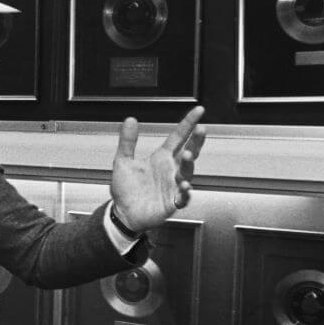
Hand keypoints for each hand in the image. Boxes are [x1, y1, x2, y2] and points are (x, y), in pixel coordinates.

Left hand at [110, 106, 205, 232]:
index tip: (199, 111)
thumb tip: (129, 119)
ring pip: (187, 173)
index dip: (188, 124)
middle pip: (189, 153)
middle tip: (201, 129)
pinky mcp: (172, 203)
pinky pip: (183, 197)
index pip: (178, 138)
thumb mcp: (123, 161)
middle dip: (196, 141)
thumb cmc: (126, 189)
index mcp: (161, 159)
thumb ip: (127, 141)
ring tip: (187, 155)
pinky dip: (185, 192)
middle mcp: (171, 170)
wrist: (122, 213)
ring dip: (188, 165)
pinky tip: (184, 186)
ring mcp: (173, 186)